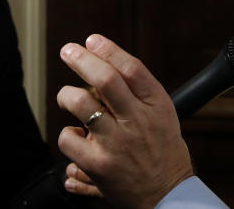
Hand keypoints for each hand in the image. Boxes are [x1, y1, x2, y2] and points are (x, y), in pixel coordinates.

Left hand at [58, 34, 192, 208]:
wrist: (166, 194)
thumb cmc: (162, 149)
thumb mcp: (163, 113)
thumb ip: (137, 91)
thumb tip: (103, 63)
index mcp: (156, 104)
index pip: (132, 68)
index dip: (109, 50)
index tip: (92, 40)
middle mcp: (138, 120)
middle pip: (105, 80)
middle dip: (81, 60)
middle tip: (68, 51)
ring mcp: (117, 143)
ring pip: (80, 104)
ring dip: (67, 95)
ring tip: (67, 98)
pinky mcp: (99, 165)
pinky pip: (69, 138)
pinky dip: (67, 134)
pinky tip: (77, 137)